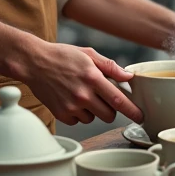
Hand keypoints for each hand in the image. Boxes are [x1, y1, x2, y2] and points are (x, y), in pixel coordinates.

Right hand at [21, 42, 142, 126]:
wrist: (34, 62)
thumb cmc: (61, 56)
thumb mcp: (88, 54)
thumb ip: (110, 67)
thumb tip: (128, 76)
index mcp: (93, 78)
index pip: (119, 100)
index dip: (133, 111)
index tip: (140, 117)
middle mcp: (83, 94)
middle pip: (109, 115)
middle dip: (110, 108)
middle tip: (102, 96)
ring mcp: (71, 106)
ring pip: (93, 118)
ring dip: (92, 110)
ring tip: (81, 93)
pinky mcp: (61, 114)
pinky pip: (78, 121)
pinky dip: (78, 114)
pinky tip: (71, 99)